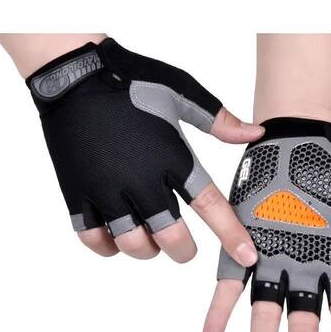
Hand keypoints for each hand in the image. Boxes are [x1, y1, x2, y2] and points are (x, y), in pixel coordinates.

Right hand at [24, 37, 262, 264]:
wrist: (74, 74)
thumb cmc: (132, 80)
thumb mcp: (182, 93)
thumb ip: (220, 121)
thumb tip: (257, 133)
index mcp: (172, 158)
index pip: (210, 205)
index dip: (231, 235)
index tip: (246, 258)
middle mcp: (142, 179)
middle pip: (170, 237)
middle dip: (184, 251)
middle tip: (185, 249)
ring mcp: (107, 189)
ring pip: (132, 244)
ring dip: (147, 250)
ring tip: (150, 242)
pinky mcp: (78, 193)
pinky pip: (92, 238)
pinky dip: (107, 247)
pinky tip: (115, 239)